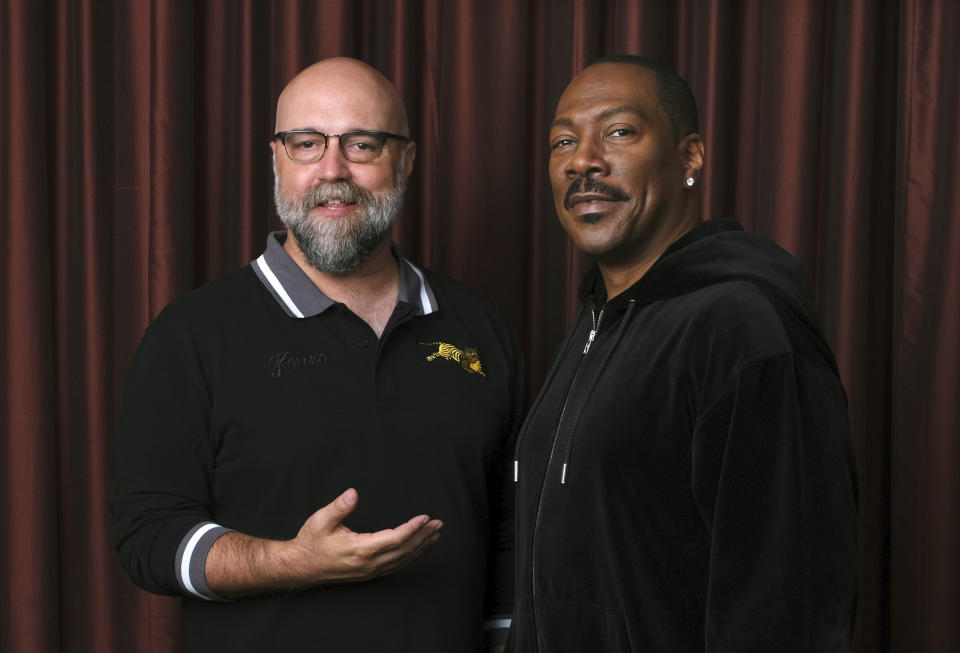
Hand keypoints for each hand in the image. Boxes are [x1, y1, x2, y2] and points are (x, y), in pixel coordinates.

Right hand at [205, 488, 442, 596]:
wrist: (299, 566)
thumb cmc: (310, 541)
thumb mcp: (321, 520)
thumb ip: (340, 506)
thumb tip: (354, 492)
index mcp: (360, 549)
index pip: (394, 539)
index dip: (412, 529)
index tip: (425, 517)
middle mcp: (368, 563)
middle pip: (404, 550)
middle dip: (423, 537)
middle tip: (439, 524)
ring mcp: (369, 571)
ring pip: (402, 560)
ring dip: (420, 547)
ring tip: (435, 534)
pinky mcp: (368, 573)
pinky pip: (395, 566)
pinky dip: (410, 556)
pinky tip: (418, 548)